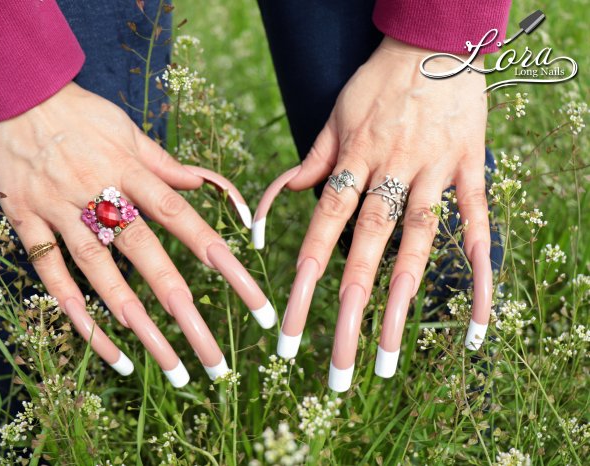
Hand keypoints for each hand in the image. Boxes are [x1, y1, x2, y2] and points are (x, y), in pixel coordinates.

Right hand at [0, 82, 275, 386]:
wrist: (14, 94)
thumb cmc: (80, 112)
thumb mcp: (128, 130)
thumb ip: (166, 164)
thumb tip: (206, 186)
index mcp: (130, 169)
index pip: (184, 219)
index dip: (219, 258)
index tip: (251, 296)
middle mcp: (99, 194)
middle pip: (147, 258)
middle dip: (183, 309)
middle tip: (213, 357)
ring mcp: (60, 211)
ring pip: (101, 275)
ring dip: (135, 323)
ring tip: (168, 365)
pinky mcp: (27, 222)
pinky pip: (51, 275)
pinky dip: (76, 313)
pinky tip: (107, 348)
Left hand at [253, 37, 492, 390]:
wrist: (432, 40)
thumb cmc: (376, 80)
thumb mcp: (334, 115)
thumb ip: (312, 162)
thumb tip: (283, 200)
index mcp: (352, 160)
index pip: (320, 231)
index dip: (302, 282)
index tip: (288, 330)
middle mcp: (390, 172)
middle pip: (366, 249)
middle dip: (349, 312)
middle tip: (337, 369)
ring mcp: (433, 173)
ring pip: (417, 245)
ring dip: (403, 303)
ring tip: (390, 358)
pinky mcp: (469, 170)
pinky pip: (477, 224)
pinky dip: (481, 271)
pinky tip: (479, 320)